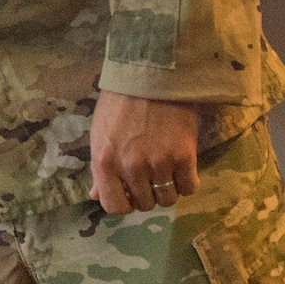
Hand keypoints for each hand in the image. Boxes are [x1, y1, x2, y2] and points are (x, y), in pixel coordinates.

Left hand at [89, 92, 201, 213]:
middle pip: (145, 204)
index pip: (115, 207)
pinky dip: (186, 181)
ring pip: (168, 199)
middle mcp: (131, 168)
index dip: (124, 202)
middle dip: (147, 193)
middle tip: (149, 174)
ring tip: (165, 169)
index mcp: (105, 163)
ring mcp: (159, 164)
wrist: (150, 76)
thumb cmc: (119, 104)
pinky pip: (189, 188)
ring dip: (167, 188)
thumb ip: (99, 169)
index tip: (129, 191)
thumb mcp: (100, 135)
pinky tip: (181, 167)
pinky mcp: (185, 157)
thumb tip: (96, 196)